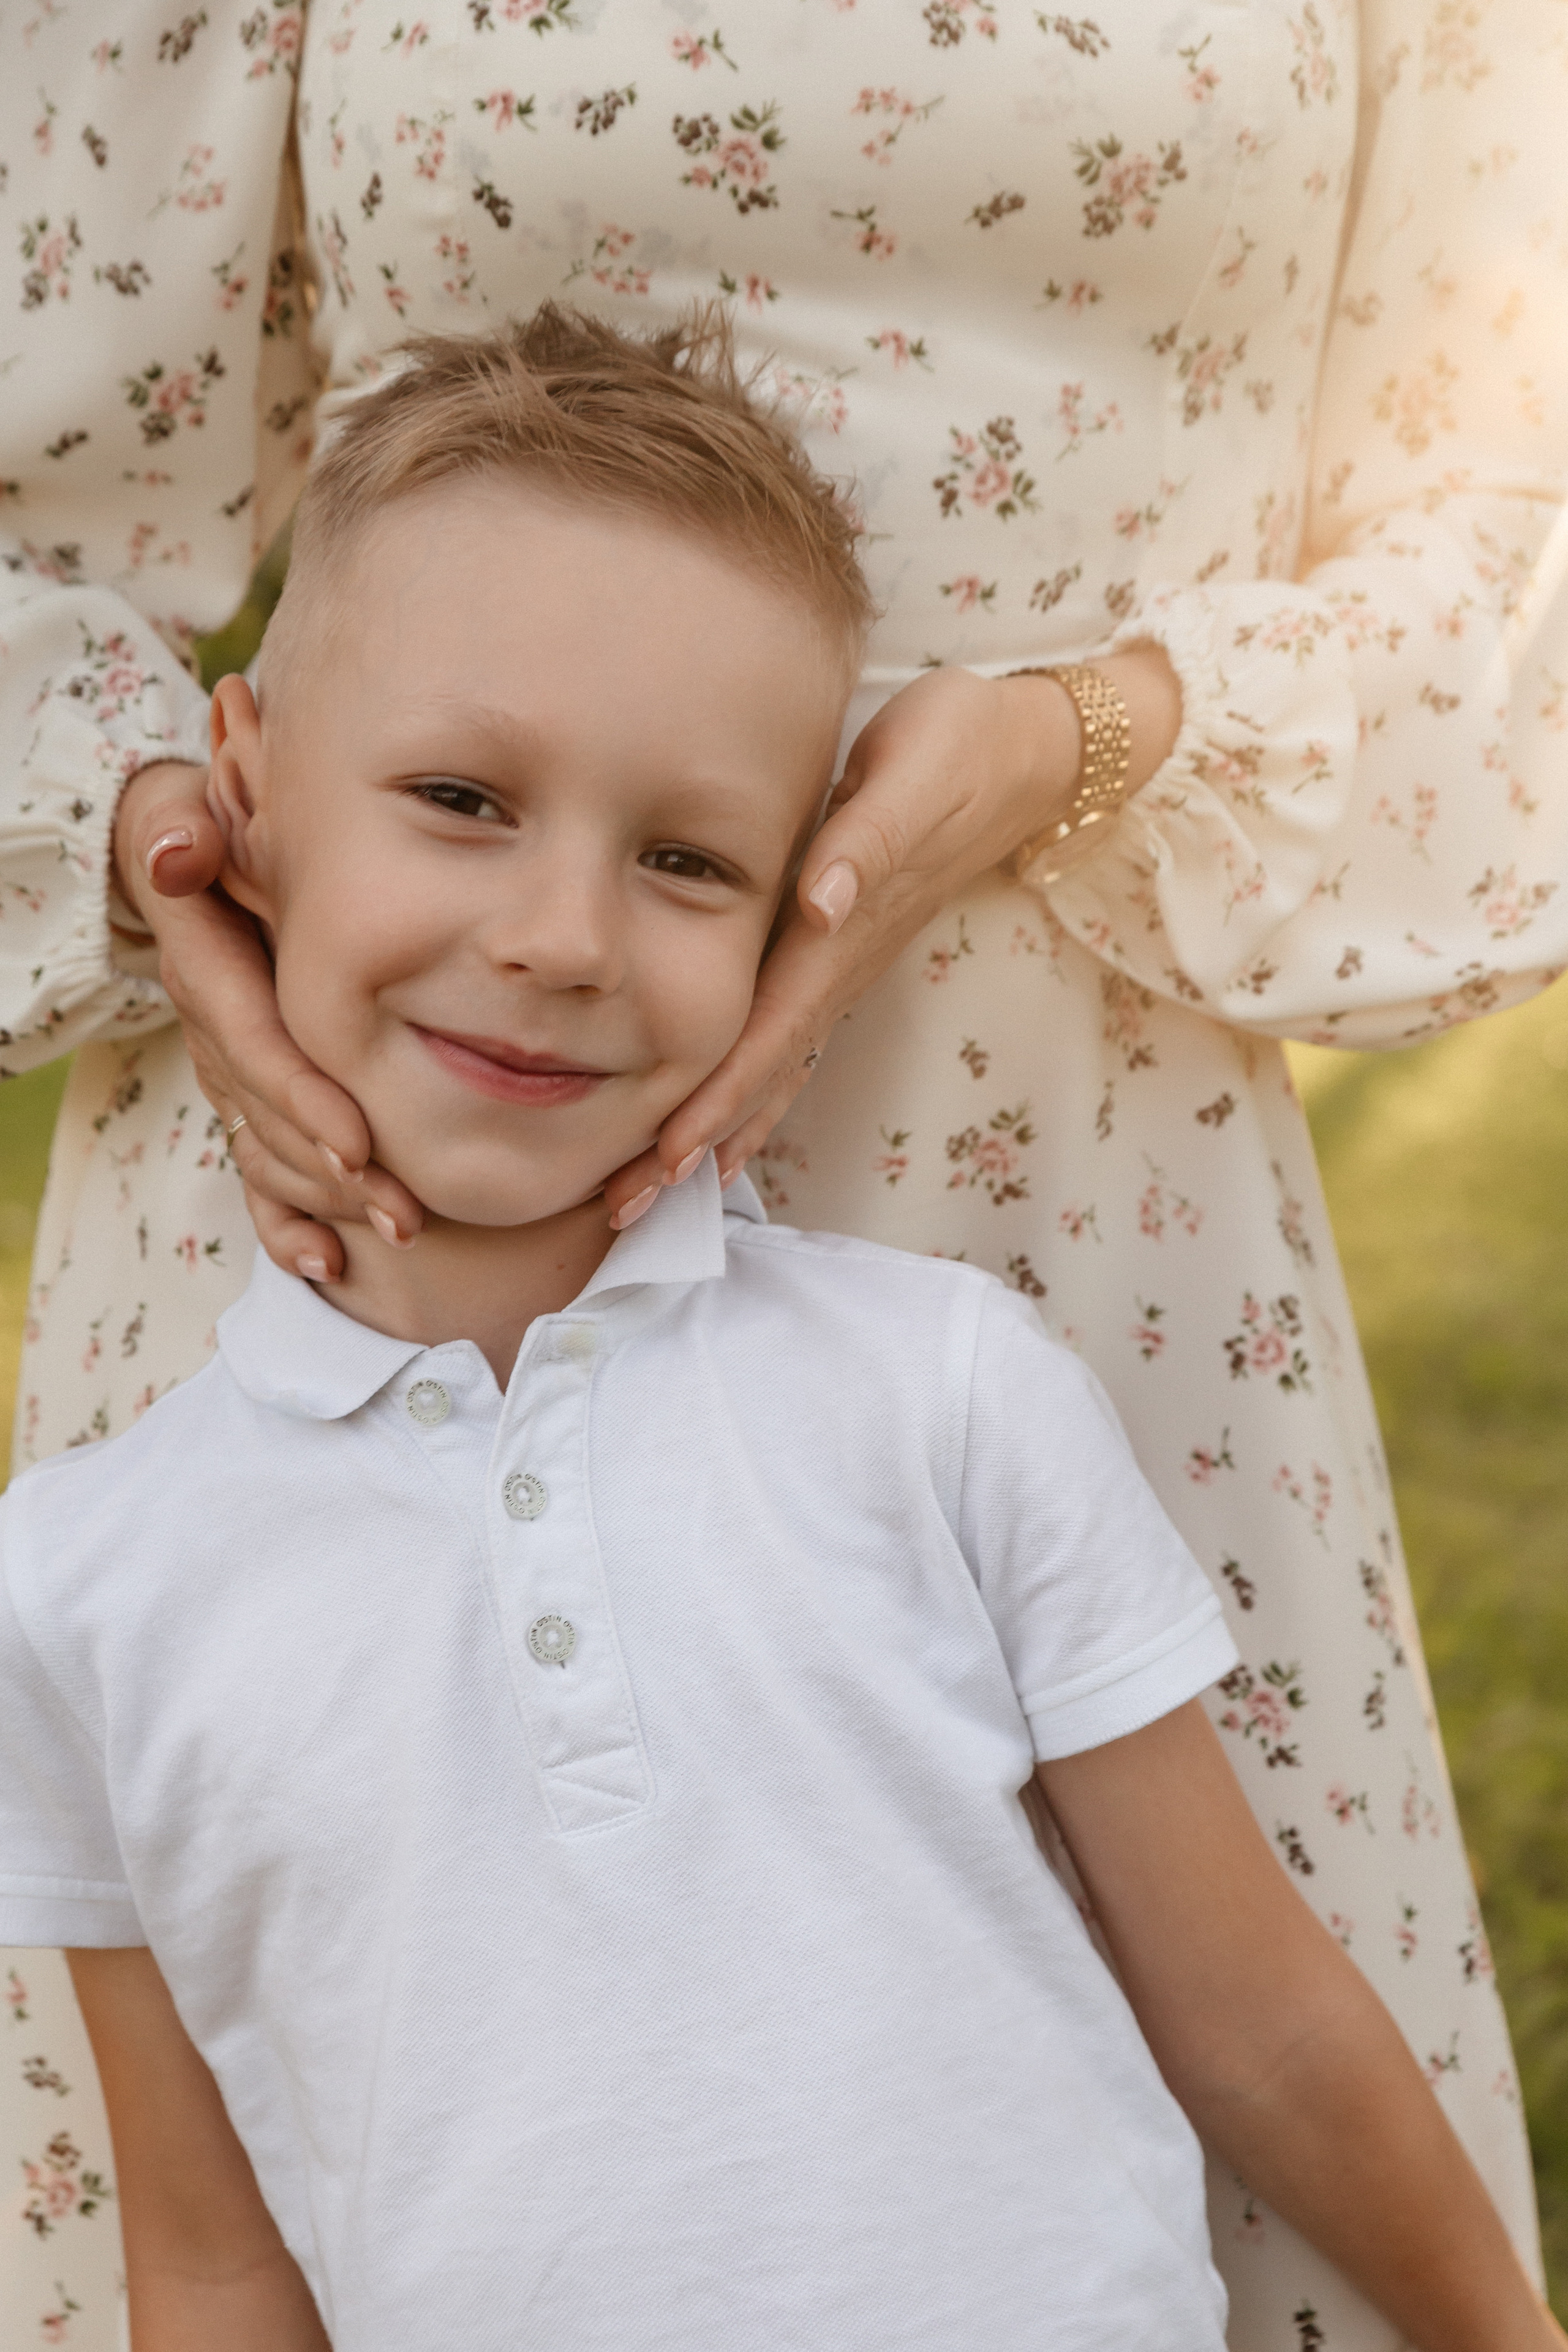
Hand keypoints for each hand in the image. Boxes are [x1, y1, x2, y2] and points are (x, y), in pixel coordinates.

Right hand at [114, 760, 422, 1279]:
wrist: (186, 858)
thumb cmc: (211, 828)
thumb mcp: (185, 814)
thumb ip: (183, 830)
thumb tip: (181, 850)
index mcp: (207, 971)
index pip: (255, 1046)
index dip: (301, 1099)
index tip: (356, 1145)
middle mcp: (214, 1032)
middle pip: (270, 1118)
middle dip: (334, 1172)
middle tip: (406, 1211)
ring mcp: (227, 1072)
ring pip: (270, 1152)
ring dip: (329, 1202)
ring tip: (399, 1233)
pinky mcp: (244, 1094)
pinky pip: (256, 1170)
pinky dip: (286, 1222)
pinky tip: (328, 1264)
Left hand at [601, 648, 1179, 1226]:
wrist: (1019, 752)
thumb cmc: (959, 748)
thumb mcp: (916, 775)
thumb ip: (870, 840)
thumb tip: (823, 901)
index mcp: (844, 933)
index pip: (773, 1032)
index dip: (721, 1095)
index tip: (668, 1153)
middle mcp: (841, 968)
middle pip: (764, 1076)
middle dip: (698, 1145)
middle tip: (628, 1208)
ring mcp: (843, 969)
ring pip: (775, 1071)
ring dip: (718, 1135)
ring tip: (654, 1193)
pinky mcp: (838, 954)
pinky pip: (787, 1042)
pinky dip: (749, 1093)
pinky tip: (717, 1129)